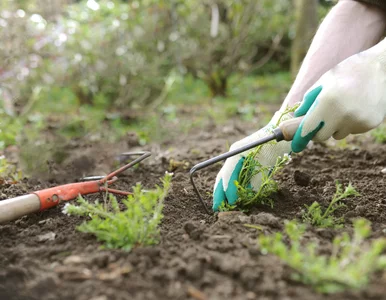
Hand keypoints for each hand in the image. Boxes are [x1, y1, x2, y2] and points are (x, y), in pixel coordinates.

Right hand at [213, 111, 291, 210]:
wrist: (280, 131)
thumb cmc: (276, 144)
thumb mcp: (268, 163)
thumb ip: (257, 178)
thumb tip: (248, 194)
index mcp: (237, 152)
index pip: (228, 174)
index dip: (229, 190)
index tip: (232, 203)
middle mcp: (233, 155)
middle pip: (222, 176)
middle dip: (219, 194)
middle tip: (217, 209)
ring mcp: (236, 158)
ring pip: (225, 178)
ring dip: (223, 192)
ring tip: (222, 207)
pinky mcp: (242, 162)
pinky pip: (233, 177)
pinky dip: (231, 188)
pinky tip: (232, 199)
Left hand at [291, 38, 385, 152]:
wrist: (381, 68)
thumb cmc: (346, 73)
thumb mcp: (322, 83)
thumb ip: (308, 102)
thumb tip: (296, 119)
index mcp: (327, 101)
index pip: (308, 128)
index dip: (299, 139)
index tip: (295, 146)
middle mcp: (343, 113)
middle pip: (321, 137)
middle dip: (316, 131)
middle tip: (319, 120)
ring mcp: (358, 120)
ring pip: (337, 134)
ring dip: (334, 126)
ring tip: (344, 106)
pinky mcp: (370, 124)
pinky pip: (351, 131)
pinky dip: (349, 123)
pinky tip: (356, 107)